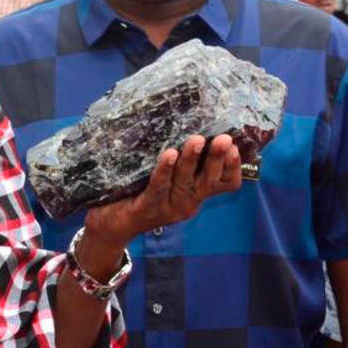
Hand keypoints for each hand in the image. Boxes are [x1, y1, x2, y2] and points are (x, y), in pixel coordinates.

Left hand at [83, 135, 241, 257]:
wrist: (111, 225)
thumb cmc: (140, 193)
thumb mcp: (168, 178)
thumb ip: (180, 159)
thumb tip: (190, 121)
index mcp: (196, 194)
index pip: (226, 184)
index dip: (233, 167)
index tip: (236, 146)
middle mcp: (188, 202)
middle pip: (209, 180)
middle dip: (218, 159)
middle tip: (225, 138)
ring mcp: (169, 207)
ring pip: (185, 182)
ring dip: (191, 160)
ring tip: (197, 140)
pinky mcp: (148, 207)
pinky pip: (159, 186)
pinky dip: (165, 169)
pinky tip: (169, 154)